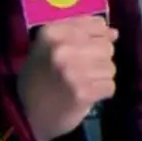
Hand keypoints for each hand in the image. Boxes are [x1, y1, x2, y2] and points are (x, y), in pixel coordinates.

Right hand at [17, 18, 117, 140]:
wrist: (27, 115)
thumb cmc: (40, 77)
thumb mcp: (50, 47)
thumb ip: (81, 34)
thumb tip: (114, 33)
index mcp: (53, 32)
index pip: (97, 25)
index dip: (99, 37)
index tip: (89, 48)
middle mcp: (63, 48)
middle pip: (106, 46)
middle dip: (99, 59)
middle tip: (82, 71)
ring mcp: (74, 71)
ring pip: (110, 67)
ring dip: (100, 77)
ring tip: (82, 83)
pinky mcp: (83, 92)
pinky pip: (109, 86)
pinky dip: (101, 92)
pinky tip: (86, 95)